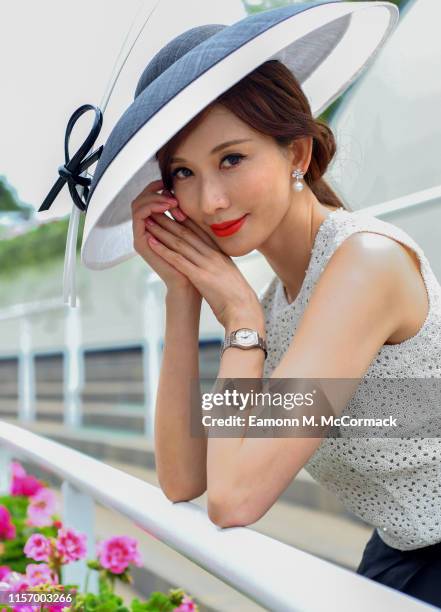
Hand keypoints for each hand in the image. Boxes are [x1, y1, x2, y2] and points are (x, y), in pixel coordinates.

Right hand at [132, 179, 202, 294]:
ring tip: (171, 201)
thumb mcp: (191, 231)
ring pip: (137, 207)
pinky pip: (139, 220)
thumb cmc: (195, 260)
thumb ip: (185, 215)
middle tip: (170, 191)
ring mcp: (141, 236)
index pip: (149, 199)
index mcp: (156, 226)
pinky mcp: (141, 244)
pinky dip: (149, 209)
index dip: (157, 188)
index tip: (172, 184)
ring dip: (154, 199)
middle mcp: (145, 229)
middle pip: (139, 200)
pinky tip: (164, 208)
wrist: (191, 283)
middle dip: (154, 191)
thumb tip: (188, 195)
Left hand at [142, 209, 263, 328]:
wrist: (244, 310)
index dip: (185, 218)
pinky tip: (152, 243)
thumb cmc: (237, 298)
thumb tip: (214, 265)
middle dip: (170, 220)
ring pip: (181, 243)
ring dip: (163, 231)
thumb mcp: (229, 276)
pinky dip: (164, 250)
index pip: (200, 231)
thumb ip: (220, 267)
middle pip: (188, 233)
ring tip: (149, 221)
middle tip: (156, 209)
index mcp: (220, 254)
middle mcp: (213, 255)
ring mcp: (206, 264)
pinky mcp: (199, 276)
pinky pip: (178, 260)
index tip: (173, 208)